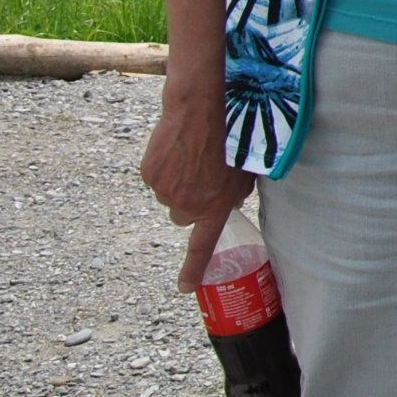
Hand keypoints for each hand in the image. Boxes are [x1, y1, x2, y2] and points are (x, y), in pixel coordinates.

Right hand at [140, 91, 253, 289]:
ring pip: (169, 195)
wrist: (201, 109)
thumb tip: (232, 202)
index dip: (194, 268)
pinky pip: (156, 178)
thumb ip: (239, 191)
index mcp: (215, 207)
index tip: (186, 288)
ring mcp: (165, 191)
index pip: (203, 247)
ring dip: (179, 182)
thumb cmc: (232, 135)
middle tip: (203, 175)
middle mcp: (188, 205)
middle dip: (191, 201)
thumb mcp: (247, 168)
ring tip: (193, 156)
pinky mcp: (149, 175)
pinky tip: (177, 149)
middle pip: (183, 215)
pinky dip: (164, 168)